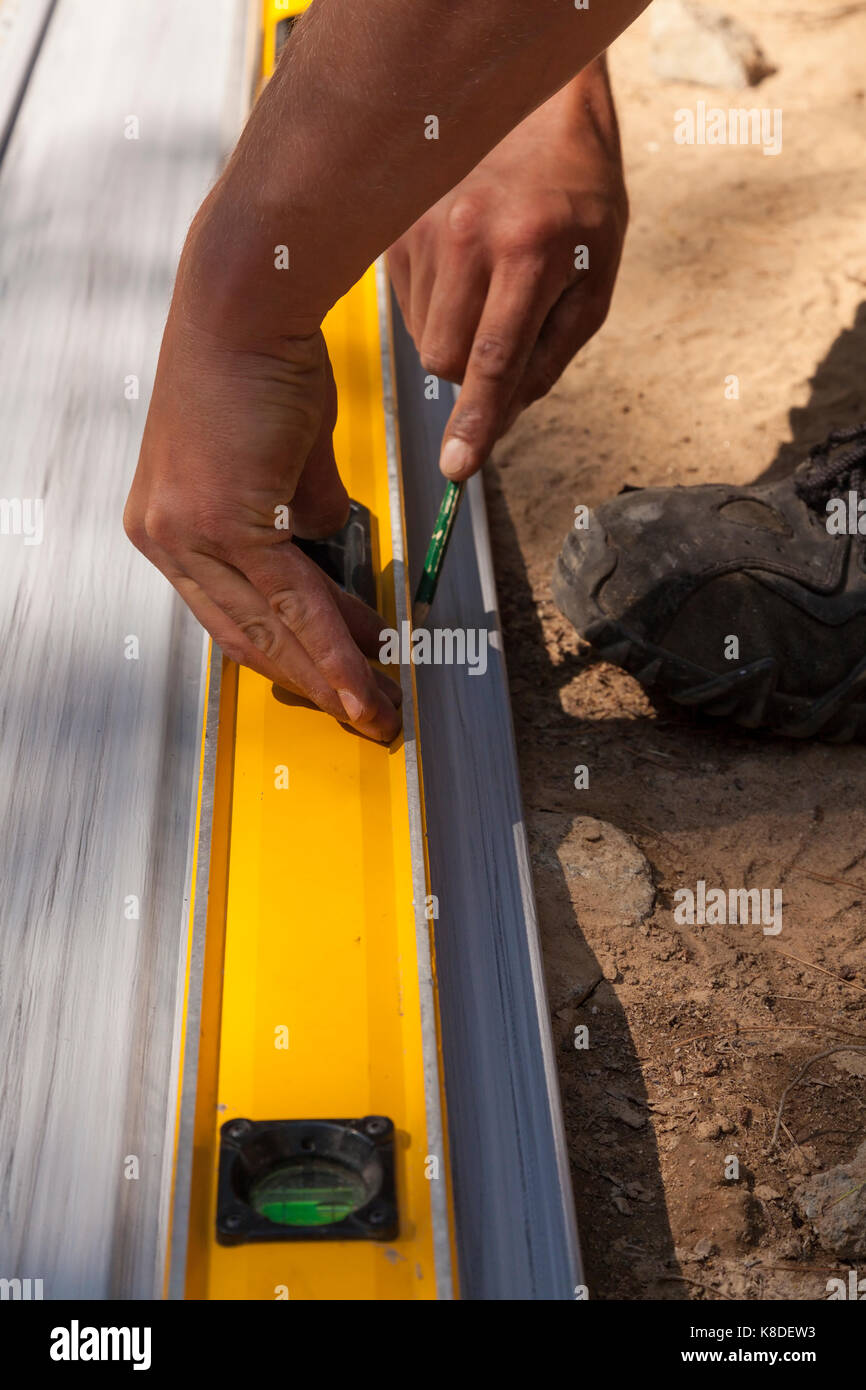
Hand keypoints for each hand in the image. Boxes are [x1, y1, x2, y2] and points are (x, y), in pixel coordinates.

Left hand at [124, 279, 402, 743]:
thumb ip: (303, 514)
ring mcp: (187, 531)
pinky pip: (292, 599)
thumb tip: (333, 547)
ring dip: (328, 676)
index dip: (287, 657)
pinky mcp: (222, 520)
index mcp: (169, 524)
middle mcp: (165, 534)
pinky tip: (363, 673)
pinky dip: (333, 643)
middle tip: (360, 712)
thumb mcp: (285, 458)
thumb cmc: (262, 363)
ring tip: (374, 706)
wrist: (249, 302)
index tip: (331, 683)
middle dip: (311, 684)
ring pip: (270, 627)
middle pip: (245, 636)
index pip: (230, 613)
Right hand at [387, 59, 627, 481]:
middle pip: (446, 361)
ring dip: (455, 337)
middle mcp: (470, 236)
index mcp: (531, 249)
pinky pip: (406, 308)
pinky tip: (462, 269)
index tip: (457, 466)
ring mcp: (425, 228)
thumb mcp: (593, 277)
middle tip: (503, 338)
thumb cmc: (576, 196)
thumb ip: (552, 354)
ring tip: (488, 286)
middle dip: (470, 375)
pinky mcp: (396, 228)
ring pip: (423, 339)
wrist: (535, 109)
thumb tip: (503, 417)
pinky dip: (435, 309)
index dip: (476, 419)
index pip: (495, 357)